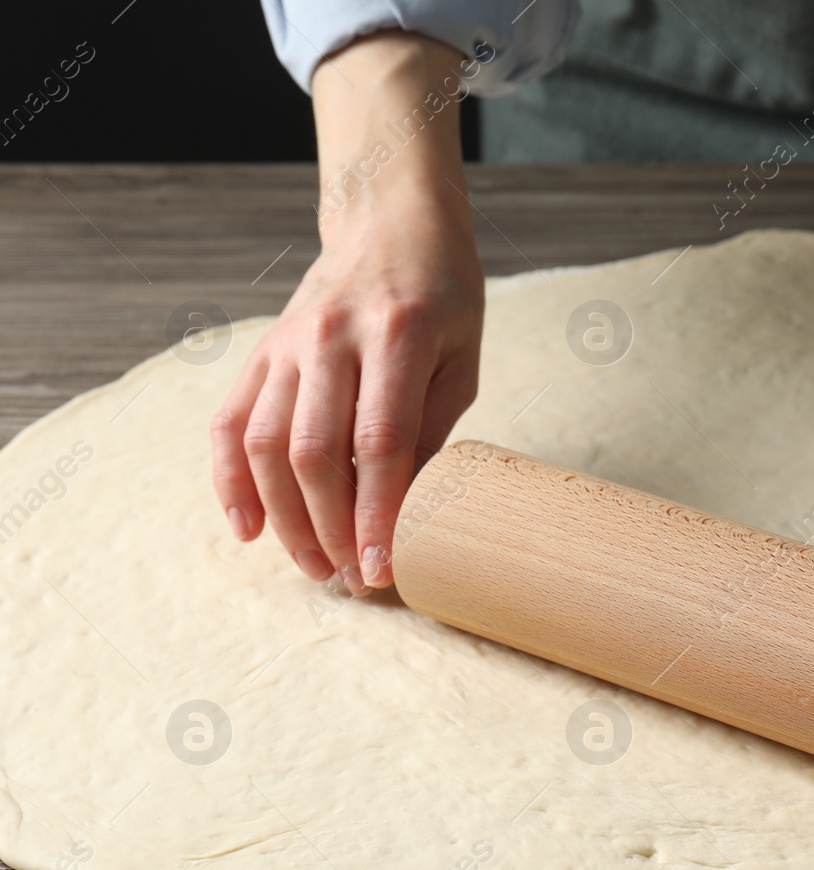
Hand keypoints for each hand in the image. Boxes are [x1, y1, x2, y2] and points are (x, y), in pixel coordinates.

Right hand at [211, 32, 482, 592]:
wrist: (390, 223)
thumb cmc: (443, 296)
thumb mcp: (461, 356)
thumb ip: (432, 426)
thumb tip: (409, 510)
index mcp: (398, 335)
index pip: (380, 443)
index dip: (378, 513)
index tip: (383, 568)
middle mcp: (332, 338)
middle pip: (316, 452)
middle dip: (332, 528)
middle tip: (353, 580)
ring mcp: (288, 344)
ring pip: (265, 445)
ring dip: (286, 518)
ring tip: (316, 566)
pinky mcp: (261, 352)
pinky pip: (230, 422)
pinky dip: (231, 481)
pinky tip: (249, 529)